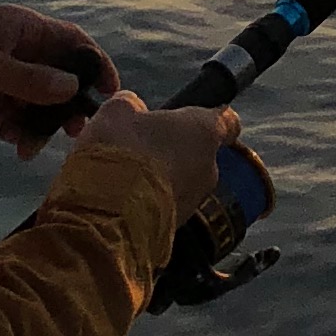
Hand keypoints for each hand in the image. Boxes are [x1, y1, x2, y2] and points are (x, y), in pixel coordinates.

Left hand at [0, 5, 118, 158]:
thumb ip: (30, 79)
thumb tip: (72, 88)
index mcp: (22, 28)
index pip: (72, 41)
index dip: (94, 64)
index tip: (109, 92)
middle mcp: (19, 48)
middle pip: (59, 75)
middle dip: (66, 105)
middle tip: (73, 132)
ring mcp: (6, 73)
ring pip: (40, 100)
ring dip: (39, 124)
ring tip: (26, 148)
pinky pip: (18, 114)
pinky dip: (19, 130)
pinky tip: (10, 142)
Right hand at [77, 94, 241, 223]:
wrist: (109, 214)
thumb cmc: (120, 152)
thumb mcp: (117, 112)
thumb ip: (132, 107)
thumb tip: (133, 109)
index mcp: (204, 130)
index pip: (227, 121)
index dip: (211, 117)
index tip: (195, 118)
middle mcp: (209, 168)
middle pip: (197, 154)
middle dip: (173, 152)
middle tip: (141, 149)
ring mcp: (195, 202)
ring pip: (181, 183)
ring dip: (160, 180)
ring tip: (124, 178)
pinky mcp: (177, 228)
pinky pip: (166, 208)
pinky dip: (149, 204)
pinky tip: (121, 201)